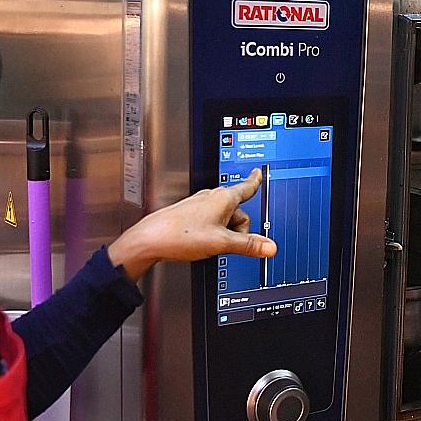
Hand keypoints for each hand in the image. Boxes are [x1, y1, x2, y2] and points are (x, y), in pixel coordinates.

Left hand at [108, 169, 277, 282]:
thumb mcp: (222, 243)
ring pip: (224, 219)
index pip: (247, 187)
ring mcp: (200, 206)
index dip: (256, 181)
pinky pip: (211, 222)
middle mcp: (212, 198)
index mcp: (223, 198)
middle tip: (227, 243)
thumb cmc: (181, 235)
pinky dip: (212, 233)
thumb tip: (269, 247)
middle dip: (238, 230)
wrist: (151, 240)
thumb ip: (248, 245)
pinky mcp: (190, 215)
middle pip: (239, 213)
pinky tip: (200, 243)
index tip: (259, 173)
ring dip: (224, 233)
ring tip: (208, 244)